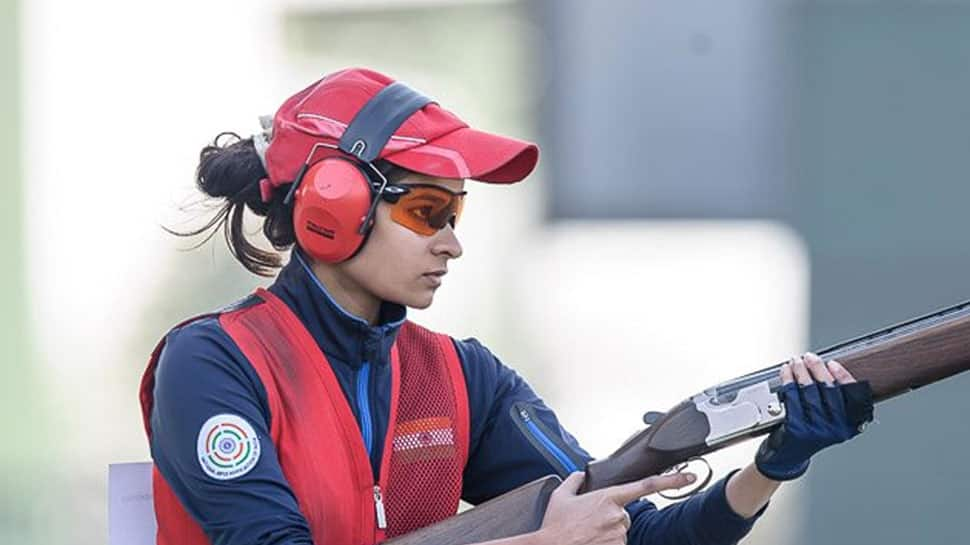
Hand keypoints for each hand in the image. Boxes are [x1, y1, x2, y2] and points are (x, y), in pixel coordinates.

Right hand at [537, 471, 695, 544]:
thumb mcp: (561, 496)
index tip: (688, 477)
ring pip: (620, 530)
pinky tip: (590, 540)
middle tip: (589, 521)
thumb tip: (580, 476)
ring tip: (586, 533)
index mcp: (607, 498)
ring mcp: (619, 535)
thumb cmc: (555, 526)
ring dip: (607, 531)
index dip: (671, 480)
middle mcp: (617, 516)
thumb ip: (575, 480)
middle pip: (624, 513)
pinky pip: (617, 543)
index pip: (646, 485)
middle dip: (611, 516)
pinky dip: (605, 542)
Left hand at [755, 352, 873, 480]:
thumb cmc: (811, 432)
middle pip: (829, 390)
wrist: (790, 456)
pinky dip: (788, 381)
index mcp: (850, 425)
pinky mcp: (797, 429)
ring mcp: (816, 430)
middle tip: (810, 357)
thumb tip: (827, 368)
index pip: (852, 396)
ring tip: (796, 361)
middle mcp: (836, 429)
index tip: (833, 363)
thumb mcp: (830, 420)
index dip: (843, 377)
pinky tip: (786, 372)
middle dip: (818, 369)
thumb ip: (836, 401)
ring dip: (801, 372)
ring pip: (810, 392)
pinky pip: (792, 398)